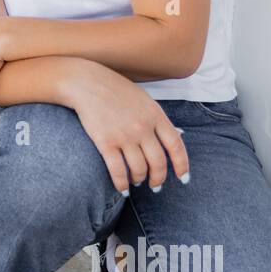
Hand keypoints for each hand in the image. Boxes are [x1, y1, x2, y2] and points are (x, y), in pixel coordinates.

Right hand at [61, 60, 189, 191]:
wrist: (87, 83)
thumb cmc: (116, 90)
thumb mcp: (145, 100)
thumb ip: (159, 119)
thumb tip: (177, 137)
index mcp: (156, 115)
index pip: (176, 146)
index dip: (182, 165)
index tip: (183, 178)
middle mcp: (143, 127)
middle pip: (158, 162)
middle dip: (158, 178)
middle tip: (155, 185)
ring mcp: (124, 136)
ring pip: (139, 169)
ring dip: (139, 179)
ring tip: (137, 181)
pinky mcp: (106, 142)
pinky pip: (117, 170)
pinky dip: (121, 183)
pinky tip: (122, 188)